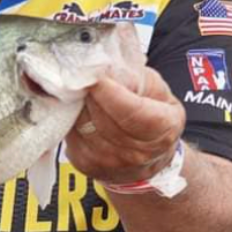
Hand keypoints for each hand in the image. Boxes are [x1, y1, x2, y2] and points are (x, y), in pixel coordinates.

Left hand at [64, 64, 184, 187]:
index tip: (96, 76)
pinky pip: (70, 136)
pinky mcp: (87, 164)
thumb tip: (108, 67)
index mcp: (162, 130)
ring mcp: (110, 162)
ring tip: (79, 89)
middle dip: (89, 93)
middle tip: (82, 74)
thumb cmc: (155, 117)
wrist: (148, 158)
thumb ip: (137, 78)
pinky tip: (78, 109)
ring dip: (77, 105)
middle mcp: (137, 152)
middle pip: (101, 118)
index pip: (131, 112)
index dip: (110, 93)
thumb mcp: (159, 92)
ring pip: (82, 126)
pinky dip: (71, 119)